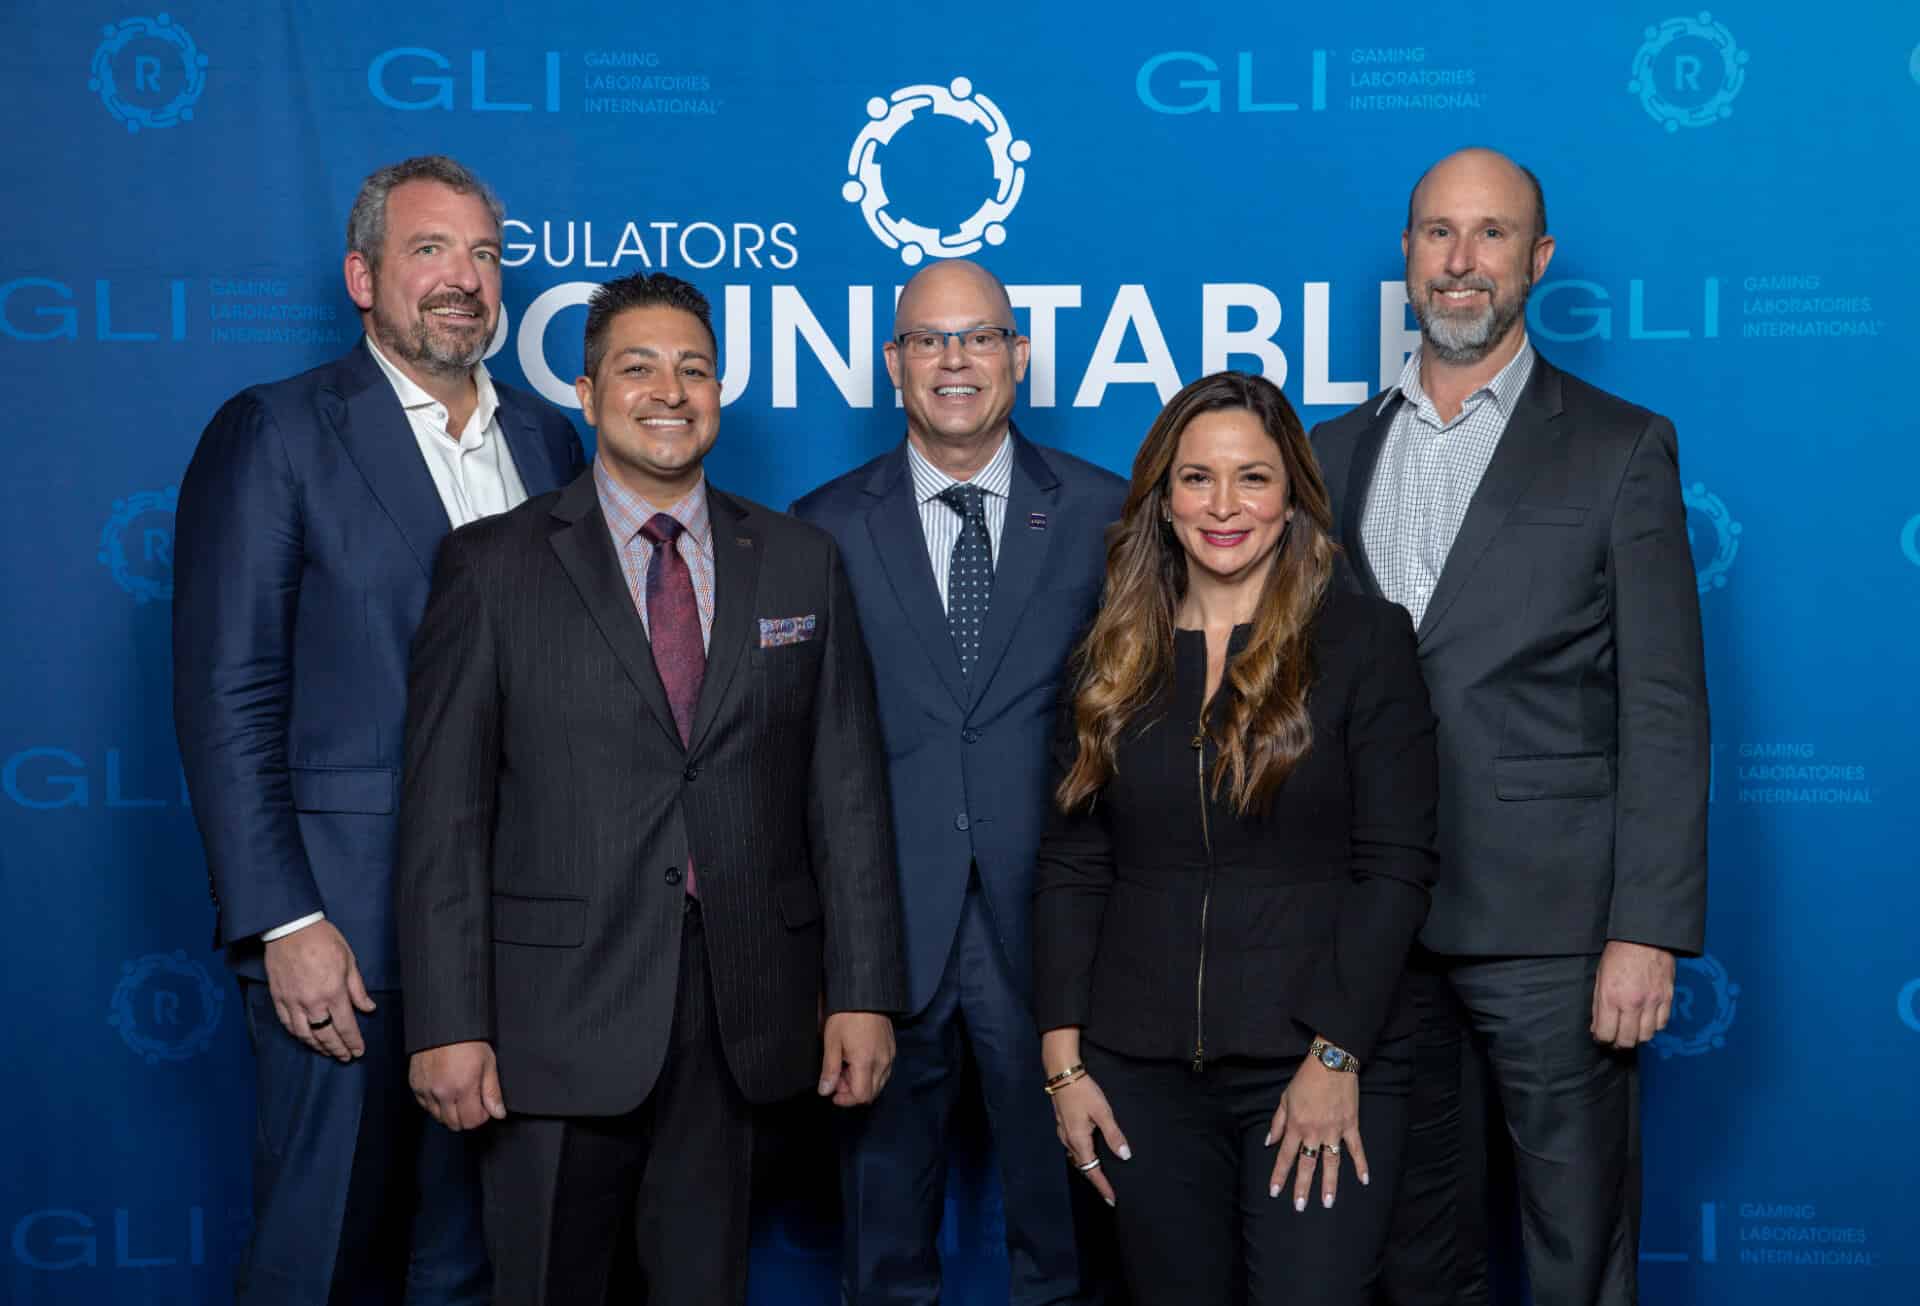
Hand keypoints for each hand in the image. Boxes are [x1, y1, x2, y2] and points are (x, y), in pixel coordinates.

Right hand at [263, 920, 375, 1061]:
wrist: (290, 928)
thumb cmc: (323, 940)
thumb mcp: (348, 960)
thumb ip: (357, 989)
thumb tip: (369, 1008)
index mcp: (333, 992)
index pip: (346, 1026)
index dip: (353, 1042)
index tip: (358, 1052)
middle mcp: (312, 1002)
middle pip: (326, 1035)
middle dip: (337, 1049)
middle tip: (345, 1058)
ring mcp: (293, 1002)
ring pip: (305, 1034)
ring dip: (318, 1047)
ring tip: (328, 1052)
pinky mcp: (278, 998)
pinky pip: (288, 1024)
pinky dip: (298, 1035)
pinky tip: (306, 1038)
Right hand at [409, 1041, 506, 1130]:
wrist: (443, 1022)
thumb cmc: (468, 1039)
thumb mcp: (488, 1062)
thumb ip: (492, 1091)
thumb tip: (498, 1113)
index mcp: (463, 1087)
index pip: (472, 1121)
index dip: (481, 1116)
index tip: (484, 1106)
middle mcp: (442, 1092)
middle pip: (454, 1124)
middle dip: (466, 1117)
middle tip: (472, 1101)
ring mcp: (426, 1090)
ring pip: (438, 1117)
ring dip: (449, 1111)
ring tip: (458, 1094)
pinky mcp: (415, 1085)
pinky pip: (425, 1105)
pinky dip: (434, 1103)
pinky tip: (443, 1089)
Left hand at [819, 1012, 894, 1105]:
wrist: (864, 993)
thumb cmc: (846, 1016)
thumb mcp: (832, 1042)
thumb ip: (829, 1069)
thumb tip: (825, 1090)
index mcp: (866, 1062)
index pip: (862, 1096)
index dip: (846, 1099)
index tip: (833, 1092)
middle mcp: (882, 1062)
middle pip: (871, 1093)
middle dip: (853, 1092)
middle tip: (837, 1078)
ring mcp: (889, 1055)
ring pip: (879, 1083)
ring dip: (862, 1083)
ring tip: (846, 1068)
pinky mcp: (891, 1049)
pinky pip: (884, 1071)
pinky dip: (871, 1073)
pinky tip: (858, 1060)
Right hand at [1049, 1073, 1128, 1206]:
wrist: (1062, 1074)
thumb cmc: (1083, 1092)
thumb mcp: (1103, 1112)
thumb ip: (1113, 1135)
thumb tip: (1125, 1156)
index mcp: (1079, 1141)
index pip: (1092, 1170)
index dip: (1102, 1185)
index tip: (1112, 1200)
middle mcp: (1068, 1141)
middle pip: (1082, 1167)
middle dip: (1095, 1179)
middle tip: (1108, 1190)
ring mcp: (1063, 1133)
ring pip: (1076, 1158)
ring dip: (1088, 1168)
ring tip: (1101, 1175)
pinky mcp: (1063, 1125)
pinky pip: (1073, 1148)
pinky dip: (1083, 1156)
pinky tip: (1089, 1152)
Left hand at [1268, 1056, 1366, 1211]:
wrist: (1331, 1063)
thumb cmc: (1305, 1079)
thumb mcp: (1285, 1098)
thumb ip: (1277, 1122)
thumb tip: (1268, 1142)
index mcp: (1296, 1125)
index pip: (1285, 1156)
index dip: (1279, 1175)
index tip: (1274, 1192)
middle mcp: (1314, 1132)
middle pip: (1307, 1164)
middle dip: (1302, 1187)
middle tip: (1300, 1207)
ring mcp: (1334, 1130)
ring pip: (1331, 1162)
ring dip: (1329, 1184)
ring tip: (1328, 1203)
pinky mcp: (1350, 1125)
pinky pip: (1356, 1149)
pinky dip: (1361, 1164)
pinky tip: (1364, 1180)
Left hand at [1590, 940, 1674, 1048]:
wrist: (1644, 937)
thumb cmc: (1618, 954)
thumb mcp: (1600, 977)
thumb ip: (1598, 1005)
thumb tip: (1597, 1027)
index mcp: (1611, 997)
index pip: (1606, 1033)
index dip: (1602, 1039)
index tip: (1601, 1037)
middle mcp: (1632, 1003)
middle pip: (1627, 1040)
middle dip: (1619, 1043)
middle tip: (1615, 1040)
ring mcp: (1652, 1002)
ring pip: (1646, 1036)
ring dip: (1637, 1037)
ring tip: (1631, 1031)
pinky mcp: (1667, 998)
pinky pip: (1662, 1024)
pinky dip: (1653, 1027)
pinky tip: (1647, 1021)